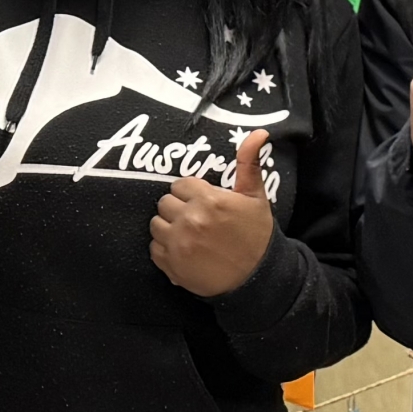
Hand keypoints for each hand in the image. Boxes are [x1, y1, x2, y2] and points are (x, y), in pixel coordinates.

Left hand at [150, 130, 275, 295]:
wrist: (258, 279)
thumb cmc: (258, 236)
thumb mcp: (256, 197)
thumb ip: (249, 163)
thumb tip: (258, 132)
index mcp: (209, 200)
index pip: (180, 184)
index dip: (191, 193)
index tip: (203, 202)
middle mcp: (190, 219)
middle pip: (165, 203)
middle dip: (178, 209)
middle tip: (197, 219)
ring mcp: (179, 243)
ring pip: (156, 224)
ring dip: (169, 227)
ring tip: (189, 234)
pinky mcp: (171, 264)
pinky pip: (154, 248)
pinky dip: (165, 249)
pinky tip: (184, 250)